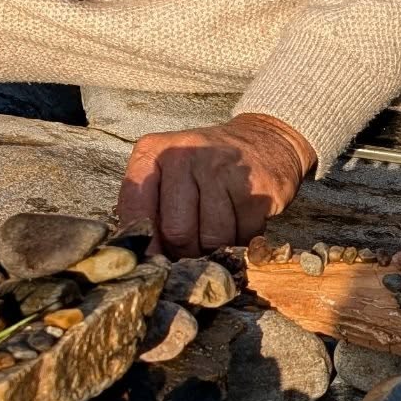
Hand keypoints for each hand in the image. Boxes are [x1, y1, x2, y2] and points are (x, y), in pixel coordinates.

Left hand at [117, 113, 315, 256]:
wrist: (265, 140)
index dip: (145, 245)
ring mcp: (222, 168)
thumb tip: (142, 258)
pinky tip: (240, 224)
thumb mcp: (168, 174)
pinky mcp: (256, 186)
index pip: (135, 210)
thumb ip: (149, 208)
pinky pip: (243, 236)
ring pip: (212, 239)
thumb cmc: (205, 168)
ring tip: (217, 236)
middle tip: (192, 250)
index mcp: (153, 152)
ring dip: (215, 250)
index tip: (154, 260)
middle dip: (185, 253)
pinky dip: (242, 241)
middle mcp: (185, 154)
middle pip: (177, 232)